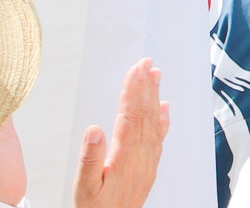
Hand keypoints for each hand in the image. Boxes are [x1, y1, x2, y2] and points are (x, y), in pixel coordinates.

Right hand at [74, 60, 168, 207]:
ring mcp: (148, 160)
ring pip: (154, 122)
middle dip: (146, 86)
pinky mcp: (149, 166)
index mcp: (125, 156)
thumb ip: (90, 158)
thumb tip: (94, 129)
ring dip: (154, 97)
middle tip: (147, 62)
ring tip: (156, 75)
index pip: (131, 116)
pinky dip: (162, 119)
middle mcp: (141, 155)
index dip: (133, 91)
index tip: (135, 69)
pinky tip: (165, 107)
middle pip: (145, 114)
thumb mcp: (85, 187)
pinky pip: (159, 137)